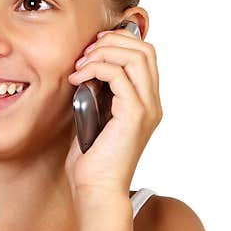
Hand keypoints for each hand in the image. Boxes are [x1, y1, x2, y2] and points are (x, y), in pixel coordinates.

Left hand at [64, 25, 162, 199]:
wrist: (97, 188)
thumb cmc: (92, 160)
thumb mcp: (95, 118)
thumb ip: (98, 93)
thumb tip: (85, 69)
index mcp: (146, 102)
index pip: (145, 55)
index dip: (119, 42)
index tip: (91, 49)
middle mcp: (152, 102)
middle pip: (144, 49)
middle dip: (112, 41)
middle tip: (85, 53)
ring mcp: (147, 108)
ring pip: (135, 57)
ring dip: (103, 52)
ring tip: (80, 65)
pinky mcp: (134, 114)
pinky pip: (119, 75)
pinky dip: (95, 69)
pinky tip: (77, 79)